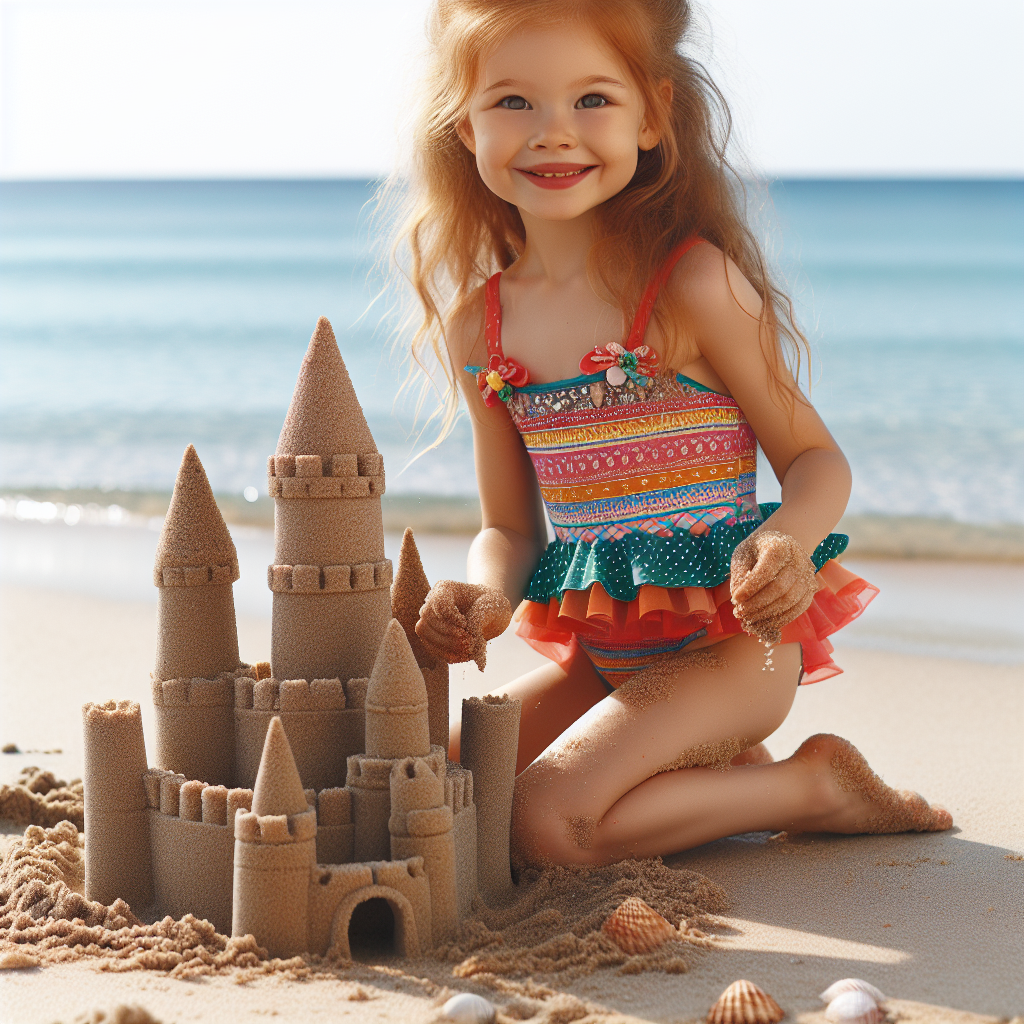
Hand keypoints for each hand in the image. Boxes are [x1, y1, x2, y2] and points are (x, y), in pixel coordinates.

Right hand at [414, 580, 512, 670]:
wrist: (491, 613)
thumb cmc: (492, 604)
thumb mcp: (493, 605)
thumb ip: (481, 617)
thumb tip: (474, 644)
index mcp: (446, 589)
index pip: (438, 602)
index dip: (450, 616)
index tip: (466, 623)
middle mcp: (433, 602)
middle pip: (427, 617)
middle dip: (448, 632)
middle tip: (469, 640)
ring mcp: (430, 619)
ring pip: (424, 632)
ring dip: (446, 645)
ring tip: (468, 650)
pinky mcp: (432, 636)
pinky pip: (431, 647)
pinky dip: (447, 654)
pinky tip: (465, 656)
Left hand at [730, 530, 817, 644]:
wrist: (781, 544)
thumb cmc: (757, 550)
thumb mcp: (743, 555)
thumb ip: (739, 574)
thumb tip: (737, 600)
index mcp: (779, 546)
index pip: (765, 571)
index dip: (750, 588)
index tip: (735, 599)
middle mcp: (798, 559)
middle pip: (779, 588)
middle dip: (757, 605)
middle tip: (739, 614)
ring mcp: (807, 574)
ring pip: (790, 601)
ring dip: (767, 615)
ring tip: (749, 620)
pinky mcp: (811, 589)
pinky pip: (798, 608)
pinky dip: (781, 619)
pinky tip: (764, 622)